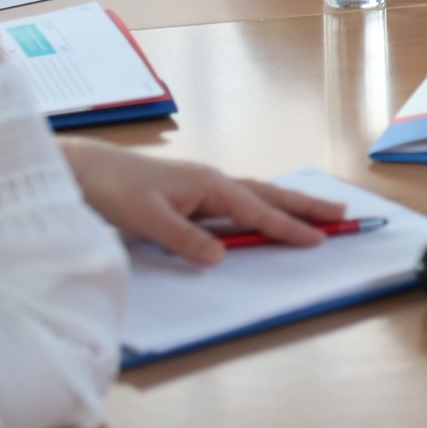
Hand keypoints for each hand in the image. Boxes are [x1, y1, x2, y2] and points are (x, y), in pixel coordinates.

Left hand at [59, 141, 344, 264]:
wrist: (84, 171)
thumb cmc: (114, 190)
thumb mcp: (148, 220)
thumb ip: (186, 239)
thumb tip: (221, 257)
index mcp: (209, 185)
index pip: (257, 212)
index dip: (289, 227)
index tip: (320, 238)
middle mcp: (213, 182)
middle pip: (269, 195)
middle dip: (306, 206)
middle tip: (343, 214)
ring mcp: (204, 186)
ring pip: (257, 196)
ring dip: (289, 204)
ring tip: (318, 212)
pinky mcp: (193, 193)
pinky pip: (240, 201)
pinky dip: (263, 206)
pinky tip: (265, 214)